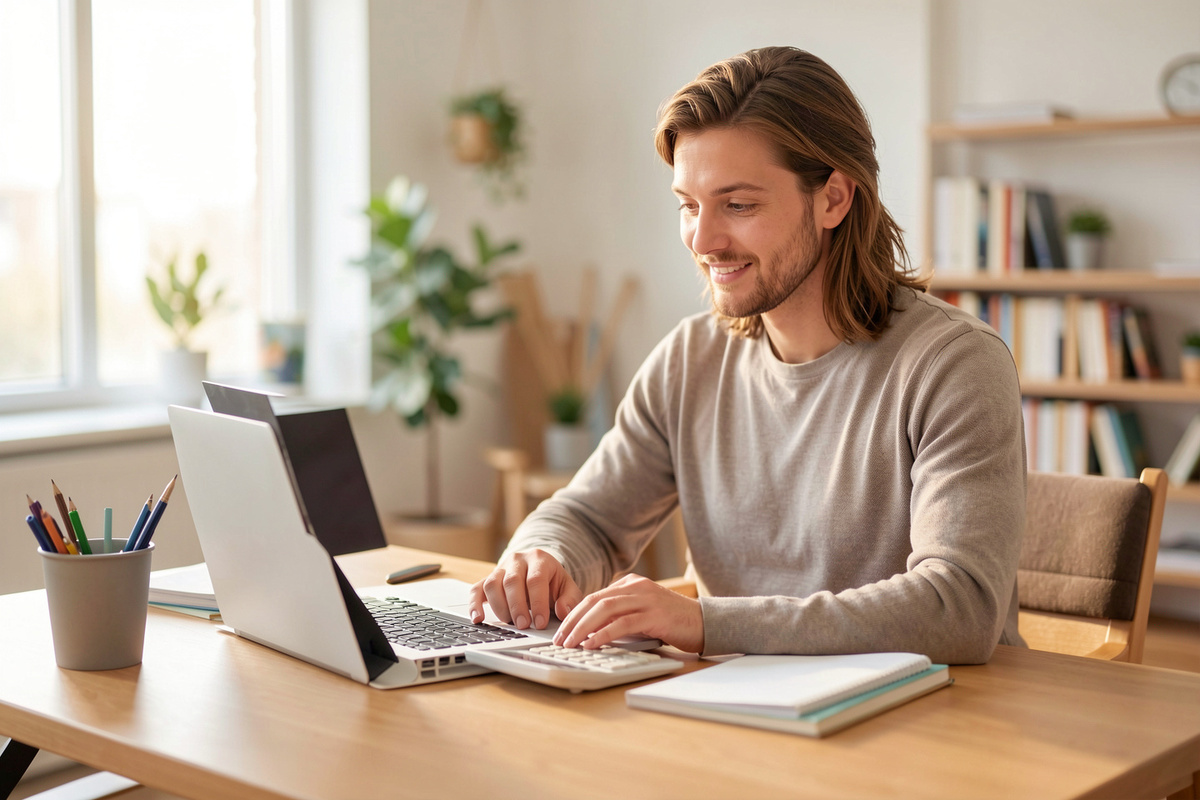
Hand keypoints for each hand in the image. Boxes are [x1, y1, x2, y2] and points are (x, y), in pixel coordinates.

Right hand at [468, 549, 583, 629]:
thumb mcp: (568, 587)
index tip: (540, 622)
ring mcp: (500, 568)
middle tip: (523, 625)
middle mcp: (517, 560)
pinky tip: (479, 619)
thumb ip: (570, 599)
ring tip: (510, 623)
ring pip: (492, 584)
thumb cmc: (553, 581)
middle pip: (512, 581)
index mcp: (539, 559)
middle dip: (517, 606)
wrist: (539, 570)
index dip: (537, 602)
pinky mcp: (488, 579)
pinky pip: (476, 589)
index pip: (535, 580)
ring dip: (499, 606)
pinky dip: (475, 604)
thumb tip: (562, 611)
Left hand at [554, 574, 703, 653]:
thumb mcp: (642, 614)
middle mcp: (636, 586)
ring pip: (604, 610)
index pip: (594, 597)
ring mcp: (645, 598)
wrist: (705, 622)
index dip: (574, 614)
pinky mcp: (654, 614)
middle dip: (573, 621)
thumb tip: (591, 632)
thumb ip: (620, 616)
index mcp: (630, 584)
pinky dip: (603, 634)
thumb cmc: (673, 622)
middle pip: (594, 601)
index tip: (562, 631)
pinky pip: (622, 623)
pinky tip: (592, 644)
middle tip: (560, 639)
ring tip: (571, 643)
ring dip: (583, 627)